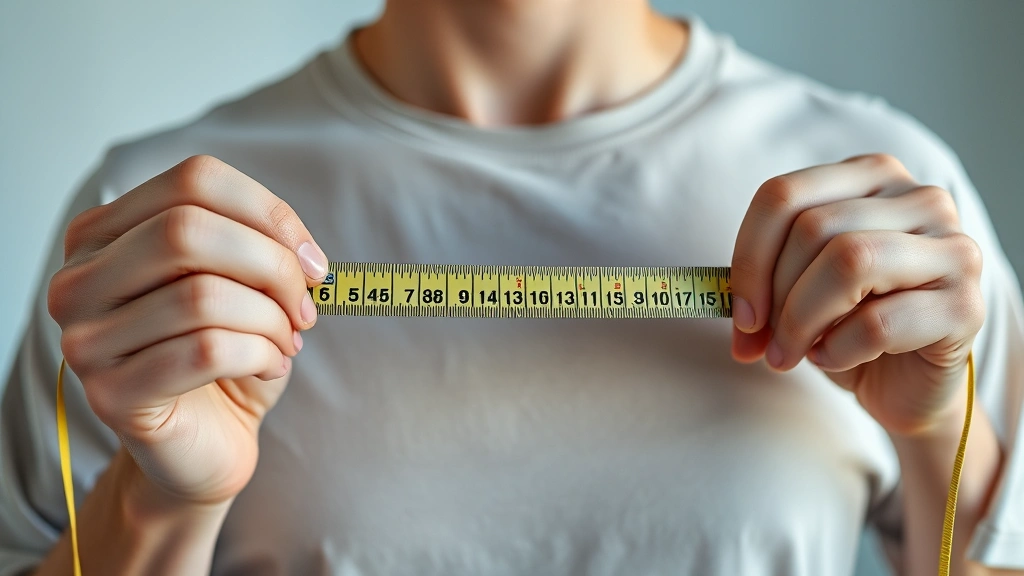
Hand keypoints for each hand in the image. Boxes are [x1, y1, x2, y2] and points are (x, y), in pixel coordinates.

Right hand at [48, 155, 327, 504]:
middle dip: (271, 266)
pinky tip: (269, 366)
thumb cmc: (224, 357)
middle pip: (188, 229)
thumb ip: (260, 248)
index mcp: (106, 233)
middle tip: (304, 306)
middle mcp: (79, 279)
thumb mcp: (244, 286)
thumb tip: (303, 256)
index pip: (194, 180)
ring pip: (202, 295)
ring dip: (271, 320)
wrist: (206, 443)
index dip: (269, 214)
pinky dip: (260, 355)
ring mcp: (84, 340)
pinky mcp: (110, 396)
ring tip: (287, 342)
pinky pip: (206, 351)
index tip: (311, 261)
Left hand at [730, 154, 984, 436]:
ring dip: (802, 321)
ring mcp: (953, 248)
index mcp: (871, 177)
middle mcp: (920, 199)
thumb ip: (763, 276)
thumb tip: (727, 301)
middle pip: (812, 229)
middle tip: (766, 343)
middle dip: (775, 296)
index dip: (748, 256)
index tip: (739, 312)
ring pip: (849, 262)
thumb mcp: (798, 285)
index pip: (783, 194)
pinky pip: (879, 321)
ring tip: (795, 353)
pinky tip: (836, 358)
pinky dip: (839, 350)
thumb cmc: (848, 323)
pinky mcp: (967, 305)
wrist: (906, 381)